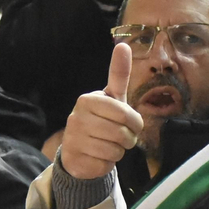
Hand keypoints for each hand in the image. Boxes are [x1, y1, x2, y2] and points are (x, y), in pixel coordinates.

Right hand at [60, 42, 141, 180]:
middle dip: (127, 139)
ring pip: (114, 150)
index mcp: (88, 100)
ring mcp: (73, 139)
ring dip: (118, 151)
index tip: (129, 123)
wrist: (79, 150)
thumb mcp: (112, 98)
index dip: (134, 123)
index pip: (125, 114)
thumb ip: (119, 74)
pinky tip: (98, 157)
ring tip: (108, 146)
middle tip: (120, 137)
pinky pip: (105, 164)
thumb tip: (122, 44)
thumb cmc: (101, 120)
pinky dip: (107, 164)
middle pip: (121, 133)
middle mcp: (76, 117)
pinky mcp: (74, 159)